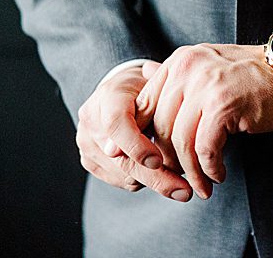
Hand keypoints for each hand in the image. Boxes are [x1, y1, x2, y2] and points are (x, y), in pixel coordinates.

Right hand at [76, 65, 192, 201]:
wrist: (121, 93)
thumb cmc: (146, 85)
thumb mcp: (157, 80)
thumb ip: (162, 85)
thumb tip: (163, 87)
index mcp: (107, 96)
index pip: (115, 124)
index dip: (136, 145)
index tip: (158, 161)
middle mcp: (91, 122)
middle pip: (121, 158)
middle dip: (156, 177)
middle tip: (185, 191)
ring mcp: (87, 144)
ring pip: (123, 174)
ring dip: (156, 182)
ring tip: (183, 183)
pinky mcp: (90, 162)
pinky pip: (121, 180)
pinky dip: (145, 180)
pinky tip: (163, 173)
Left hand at [135, 44, 272, 199]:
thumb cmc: (253, 76)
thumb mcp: (209, 68)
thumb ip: (177, 81)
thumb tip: (144, 89)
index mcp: (180, 60)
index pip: (145, 104)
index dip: (143, 138)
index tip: (148, 162)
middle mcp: (187, 68)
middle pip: (161, 127)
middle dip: (168, 160)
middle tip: (177, 178)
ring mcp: (205, 85)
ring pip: (181, 141)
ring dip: (190, 171)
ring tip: (200, 185)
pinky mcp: (224, 105)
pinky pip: (205, 148)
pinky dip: (210, 168)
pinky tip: (218, 175)